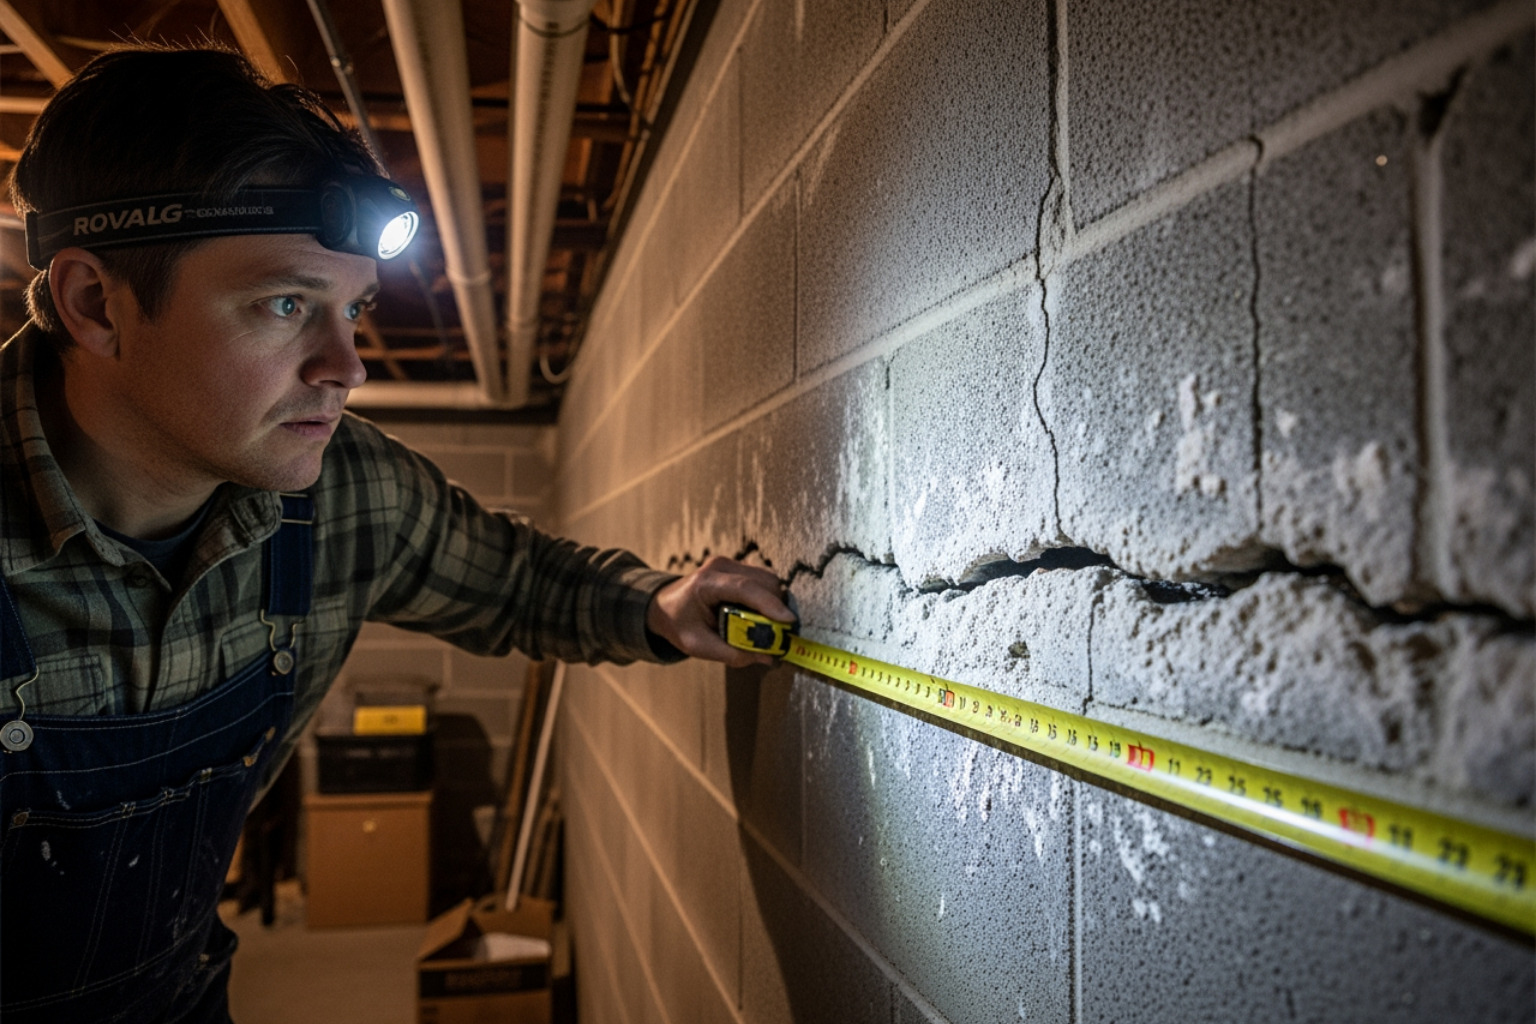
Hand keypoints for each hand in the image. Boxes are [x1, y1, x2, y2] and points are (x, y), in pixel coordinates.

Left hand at [646, 555, 793, 667]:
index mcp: (706, 583)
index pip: (745, 588)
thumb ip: (732, 653)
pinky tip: (758, 616)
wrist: (664, 604)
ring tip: (766, 626)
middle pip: (764, 582)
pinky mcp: (738, 568)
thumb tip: (768, 657)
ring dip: (774, 603)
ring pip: (769, 580)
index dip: (770, 604)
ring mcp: (730, 564)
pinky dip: (768, 599)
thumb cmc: (679, 624)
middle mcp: (721, 567)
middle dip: (776, 608)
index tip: (789, 621)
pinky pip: (764, 581)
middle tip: (778, 634)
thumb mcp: (699, 646)